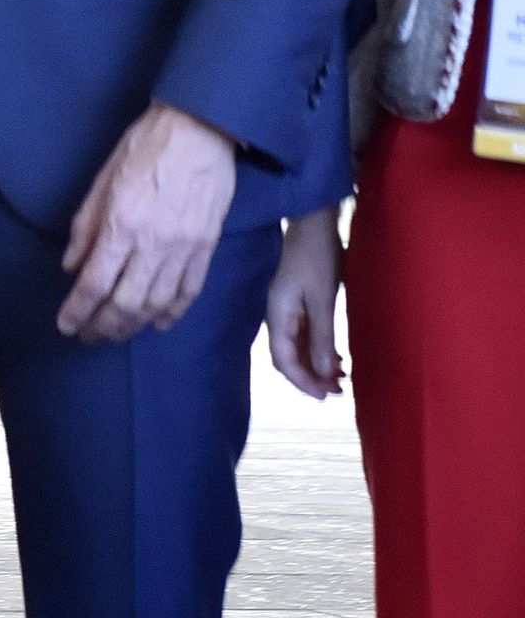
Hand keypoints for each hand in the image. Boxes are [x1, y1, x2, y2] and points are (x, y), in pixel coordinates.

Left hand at [58, 103, 236, 343]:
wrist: (199, 129)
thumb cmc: (145, 146)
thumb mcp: (103, 178)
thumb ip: (86, 224)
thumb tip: (72, 265)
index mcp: (122, 223)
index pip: (95, 282)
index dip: (77, 310)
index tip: (66, 325)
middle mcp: (153, 244)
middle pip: (125, 304)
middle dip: (103, 327)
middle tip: (89, 336)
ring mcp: (184, 249)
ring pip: (156, 305)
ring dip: (133, 326)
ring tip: (116, 332)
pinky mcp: (206, 248)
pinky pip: (188, 292)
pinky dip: (172, 313)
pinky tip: (157, 322)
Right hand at [266, 207, 343, 399]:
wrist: (315, 221)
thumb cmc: (317, 257)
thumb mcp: (322, 299)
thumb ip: (321, 337)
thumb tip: (322, 373)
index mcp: (278, 315)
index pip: (283, 361)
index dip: (303, 382)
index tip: (325, 396)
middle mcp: (277, 315)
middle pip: (288, 357)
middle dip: (311, 377)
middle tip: (338, 391)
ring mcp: (286, 308)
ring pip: (297, 347)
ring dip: (316, 364)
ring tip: (341, 377)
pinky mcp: (297, 301)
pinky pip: (304, 334)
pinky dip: (318, 348)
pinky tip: (335, 355)